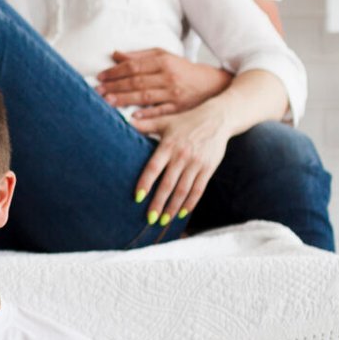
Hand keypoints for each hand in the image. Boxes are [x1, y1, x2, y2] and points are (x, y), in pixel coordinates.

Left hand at [96, 46, 229, 123]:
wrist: (211, 84)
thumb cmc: (182, 69)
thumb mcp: (164, 56)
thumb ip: (139, 55)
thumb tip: (115, 55)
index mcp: (163, 61)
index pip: (134, 66)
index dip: (116, 71)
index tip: (101, 76)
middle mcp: (168, 76)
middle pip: (137, 81)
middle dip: (115, 86)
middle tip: (98, 91)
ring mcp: (174, 93)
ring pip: (145, 96)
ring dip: (125, 100)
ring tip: (108, 102)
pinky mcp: (179, 108)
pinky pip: (160, 111)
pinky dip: (146, 113)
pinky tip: (132, 116)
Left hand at [134, 100, 230, 225]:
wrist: (216, 119)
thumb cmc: (186, 121)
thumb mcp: (165, 120)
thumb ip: (144, 124)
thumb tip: (122, 120)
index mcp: (168, 145)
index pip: (154, 167)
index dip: (145, 183)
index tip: (137, 198)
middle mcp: (181, 156)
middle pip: (168, 184)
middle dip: (158, 203)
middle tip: (149, 219)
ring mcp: (196, 163)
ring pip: (183, 190)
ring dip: (173, 208)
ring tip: (163, 221)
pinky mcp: (208, 169)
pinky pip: (198, 189)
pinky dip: (190, 203)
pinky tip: (182, 213)